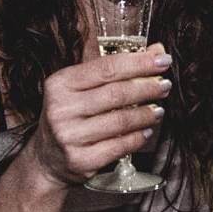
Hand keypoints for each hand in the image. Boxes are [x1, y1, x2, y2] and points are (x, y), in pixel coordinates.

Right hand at [26, 44, 171, 186]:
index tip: (161, 60)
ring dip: (146, 114)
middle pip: (117, 93)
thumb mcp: (81, 87)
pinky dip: (137, 137)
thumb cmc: (69, 116)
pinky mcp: (80, 160)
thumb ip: (114, 69)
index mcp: (60, 83)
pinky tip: (146, 131)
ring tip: (158, 110)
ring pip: (121, 120)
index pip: (107, 67)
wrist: (47, 159)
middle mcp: (61, 109)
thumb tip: (156, 51)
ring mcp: (70, 136)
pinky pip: (119, 146)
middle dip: (147, 87)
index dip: (139, 63)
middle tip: (164, 85)